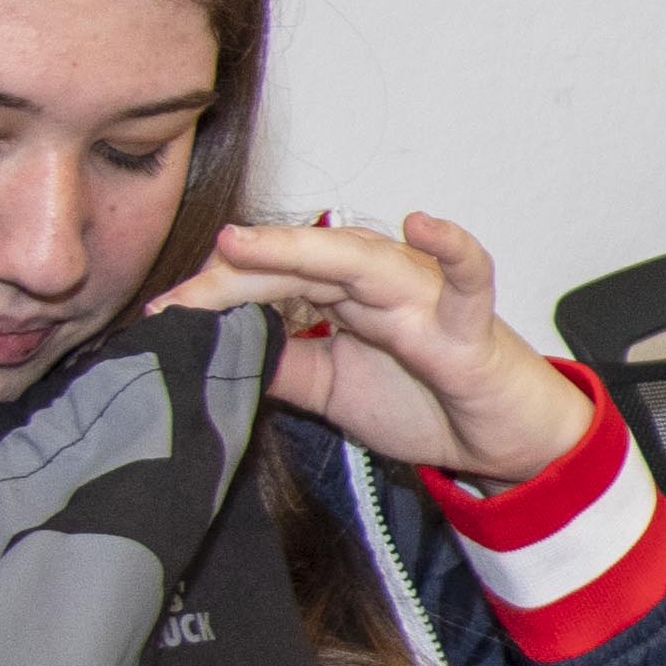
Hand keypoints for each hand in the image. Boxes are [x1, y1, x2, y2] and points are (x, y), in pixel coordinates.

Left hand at [154, 212, 596, 483]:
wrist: (504, 442)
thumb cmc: (427, 400)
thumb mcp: (329, 389)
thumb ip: (277, 365)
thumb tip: (210, 353)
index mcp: (345, 295)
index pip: (270, 279)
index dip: (215, 293)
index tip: (161, 314)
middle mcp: (380, 283)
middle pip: (300, 263)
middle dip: (236, 276)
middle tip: (179, 296)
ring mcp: (425, 298)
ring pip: (361, 259)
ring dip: (301, 248)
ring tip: (243, 245)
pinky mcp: (469, 326)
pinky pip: (468, 277)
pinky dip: (451, 247)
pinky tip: (421, 223)